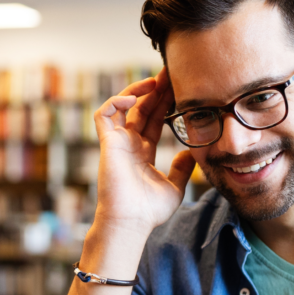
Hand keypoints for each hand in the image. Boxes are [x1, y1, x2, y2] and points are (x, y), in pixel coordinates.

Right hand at [93, 68, 195, 238]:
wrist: (131, 222)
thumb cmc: (148, 211)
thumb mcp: (174, 187)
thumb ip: (180, 169)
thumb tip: (189, 154)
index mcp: (142, 152)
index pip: (153, 120)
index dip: (165, 103)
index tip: (179, 88)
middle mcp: (128, 144)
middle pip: (141, 108)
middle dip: (155, 90)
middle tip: (171, 72)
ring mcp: (116, 143)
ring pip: (122, 106)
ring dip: (136, 90)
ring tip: (154, 80)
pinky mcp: (107, 143)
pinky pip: (104, 114)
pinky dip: (116, 102)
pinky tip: (133, 98)